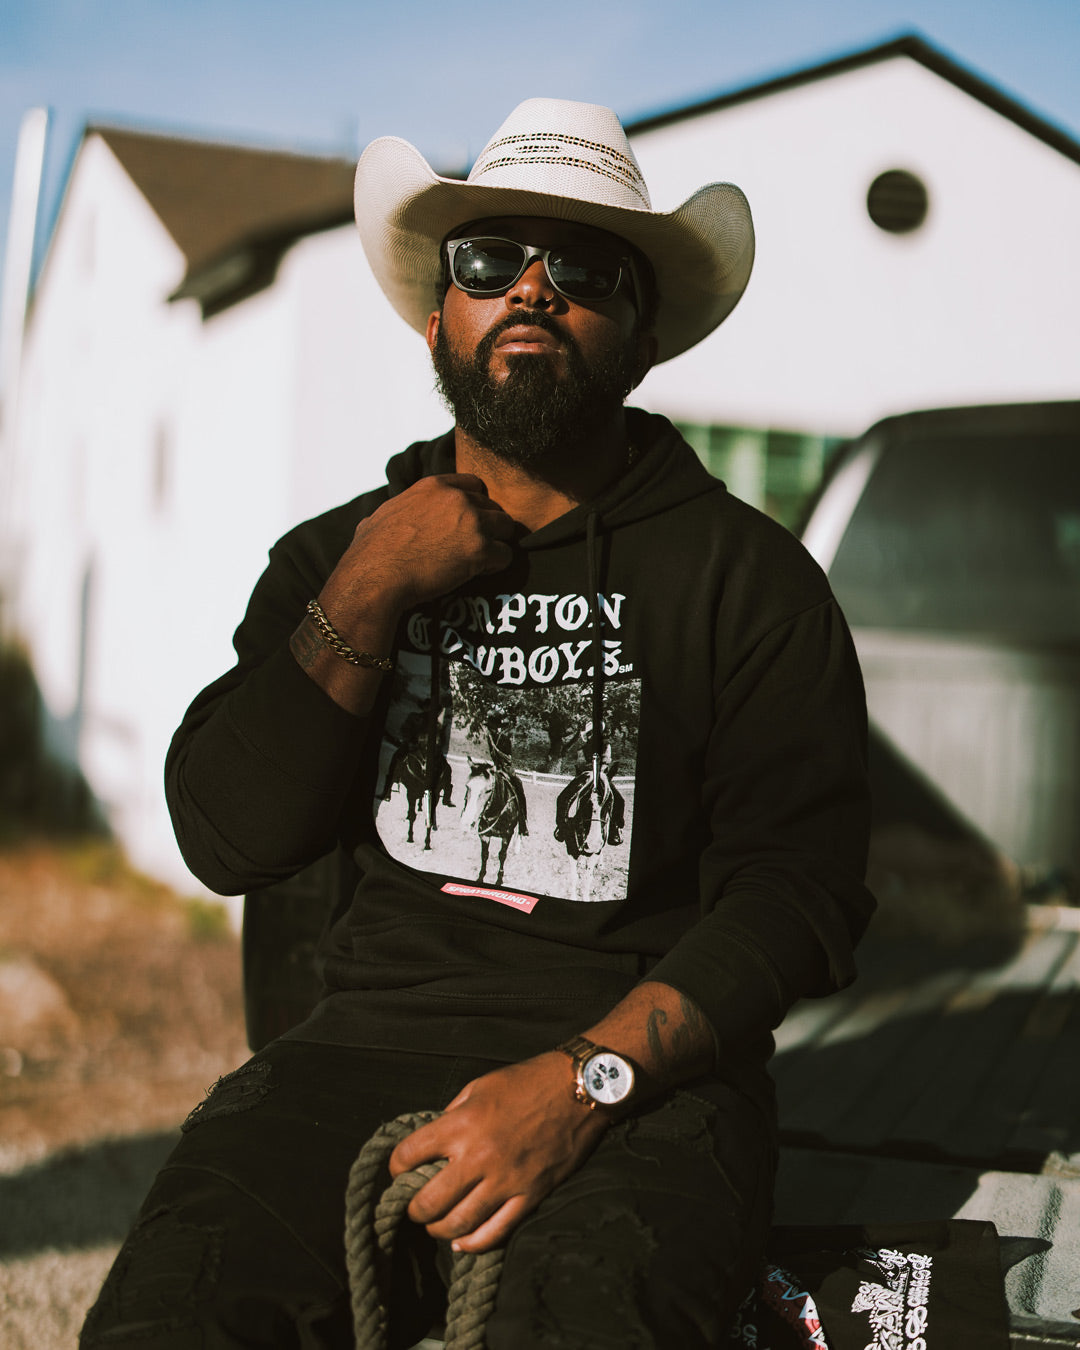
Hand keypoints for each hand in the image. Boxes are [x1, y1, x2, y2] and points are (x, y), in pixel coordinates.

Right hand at [328, 474, 516, 620]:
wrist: (375, 577)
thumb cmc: (370, 553)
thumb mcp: (378, 518)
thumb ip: (391, 513)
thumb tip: (373, 522)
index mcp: (433, 487)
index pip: (473, 484)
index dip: (475, 504)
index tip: (468, 522)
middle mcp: (456, 499)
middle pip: (493, 505)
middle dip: (487, 525)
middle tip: (474, 546)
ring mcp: (471, 522)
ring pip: (506, 527)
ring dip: (496, 543)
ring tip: (480, 560)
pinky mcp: (480, 549)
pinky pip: (506, 555)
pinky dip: (496, 566)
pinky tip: (480, 573)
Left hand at [388, 1053, 608, 1252]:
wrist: (579, 1088)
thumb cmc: (527, 1081)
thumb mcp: (480, 1086)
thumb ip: (452, 1114)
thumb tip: (433, 1141)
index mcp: (462, 1123)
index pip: (409, 1155)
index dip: (397, 1166)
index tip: (400, 1170)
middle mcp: (479, 1155)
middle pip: (429, 1201)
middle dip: (414, 1209)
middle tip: (414, 1206)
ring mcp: (506, 1180)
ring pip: (458, 1223)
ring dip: (439, 1229)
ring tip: (436, 1224)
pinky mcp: (530, 1195)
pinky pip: (495, 1232)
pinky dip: (473, 1243)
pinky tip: (462, 1241)